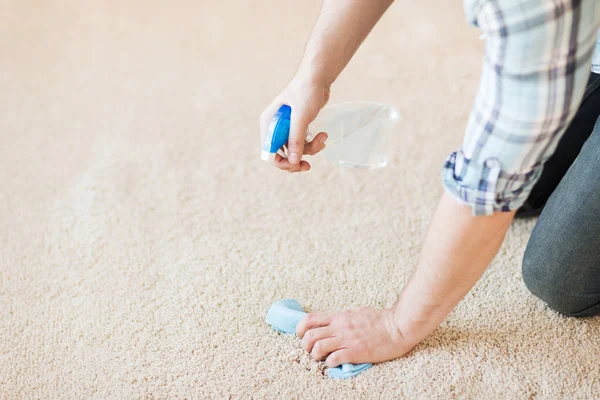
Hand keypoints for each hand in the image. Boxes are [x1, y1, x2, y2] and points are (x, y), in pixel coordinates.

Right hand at [259, 75, 329, 172]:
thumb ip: (296, 139)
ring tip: (323, 139)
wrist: (318, 77)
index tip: (296, 165)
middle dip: (296, 159)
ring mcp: (286, 128)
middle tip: (308, 165)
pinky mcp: (298, 127)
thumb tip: (293, 161)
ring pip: (295, 150)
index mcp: (268, 123)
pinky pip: (303, 144)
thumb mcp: (300, 117)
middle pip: (281, 154)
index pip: (268, 151)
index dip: (281, 162)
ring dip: (310, 149)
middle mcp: (275, 127)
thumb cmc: (305, 91)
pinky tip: (323, 135)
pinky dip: (313, 144)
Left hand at [296, 306, 416, 366]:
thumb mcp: (356, 313)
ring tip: (321, 359)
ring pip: (317, 347)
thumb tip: (333, 322)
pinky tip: (334, 363)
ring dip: (315, 355)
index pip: (310, 319)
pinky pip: (333, 359)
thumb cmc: (380, 320)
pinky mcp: (355, 352)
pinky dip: (329, 364)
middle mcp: (339, 327)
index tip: (302, 336)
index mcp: (339, 317)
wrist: (398, 327)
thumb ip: (343, 318)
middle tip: (310, 350)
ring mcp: (346, 340)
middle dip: (304, 345)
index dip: (300, 328)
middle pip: (309, 335)